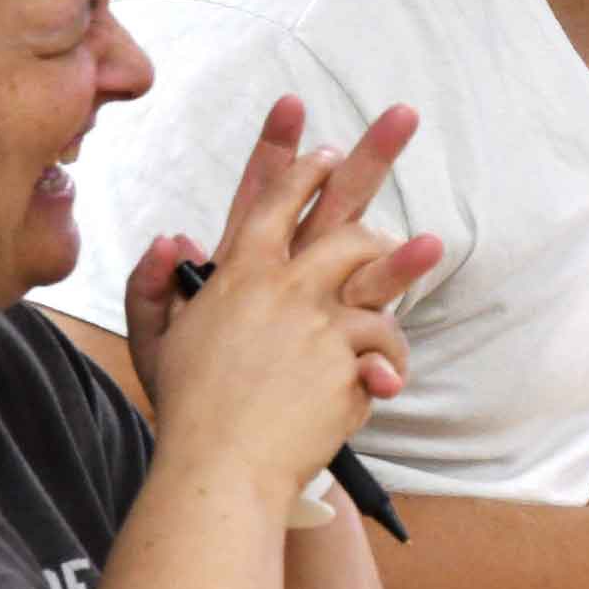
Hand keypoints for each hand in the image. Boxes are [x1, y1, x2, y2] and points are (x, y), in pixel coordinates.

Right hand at [139, 97, 441, 497]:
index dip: (293, 160)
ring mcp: (316, 316)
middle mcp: (280, 283)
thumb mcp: (155, 344)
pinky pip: (383, 341)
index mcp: (235, 274)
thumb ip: (155, 287)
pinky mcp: (344, 353)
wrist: (219, 472)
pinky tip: (383, 383)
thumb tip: (173, 236)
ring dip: (405, 256)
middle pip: (334, 209)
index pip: (268, 200)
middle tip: (402, 116)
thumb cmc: (190, 412)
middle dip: (371, 156)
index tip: (319, 141)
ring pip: (372, 268)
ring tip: (433, 243)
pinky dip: (387, 363)